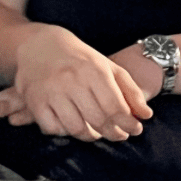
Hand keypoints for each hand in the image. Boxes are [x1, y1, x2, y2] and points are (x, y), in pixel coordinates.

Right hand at [0, 25, 153, 142]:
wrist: (41, 45)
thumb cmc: (81, 59)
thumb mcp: (109, 67)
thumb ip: (130, 91)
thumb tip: (146, 115)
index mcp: (95, 71)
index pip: (115, 106)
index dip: (127, 123)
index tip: (135, 130)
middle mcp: (73, 81)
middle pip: (97, 119)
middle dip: (112, 132)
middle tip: (119, 135)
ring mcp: (52, 92)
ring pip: (75, 128)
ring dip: (90, 136)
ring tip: (98, 133)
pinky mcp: (35, 101)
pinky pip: (52, 128)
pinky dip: (65, 133)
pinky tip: (73, 127)